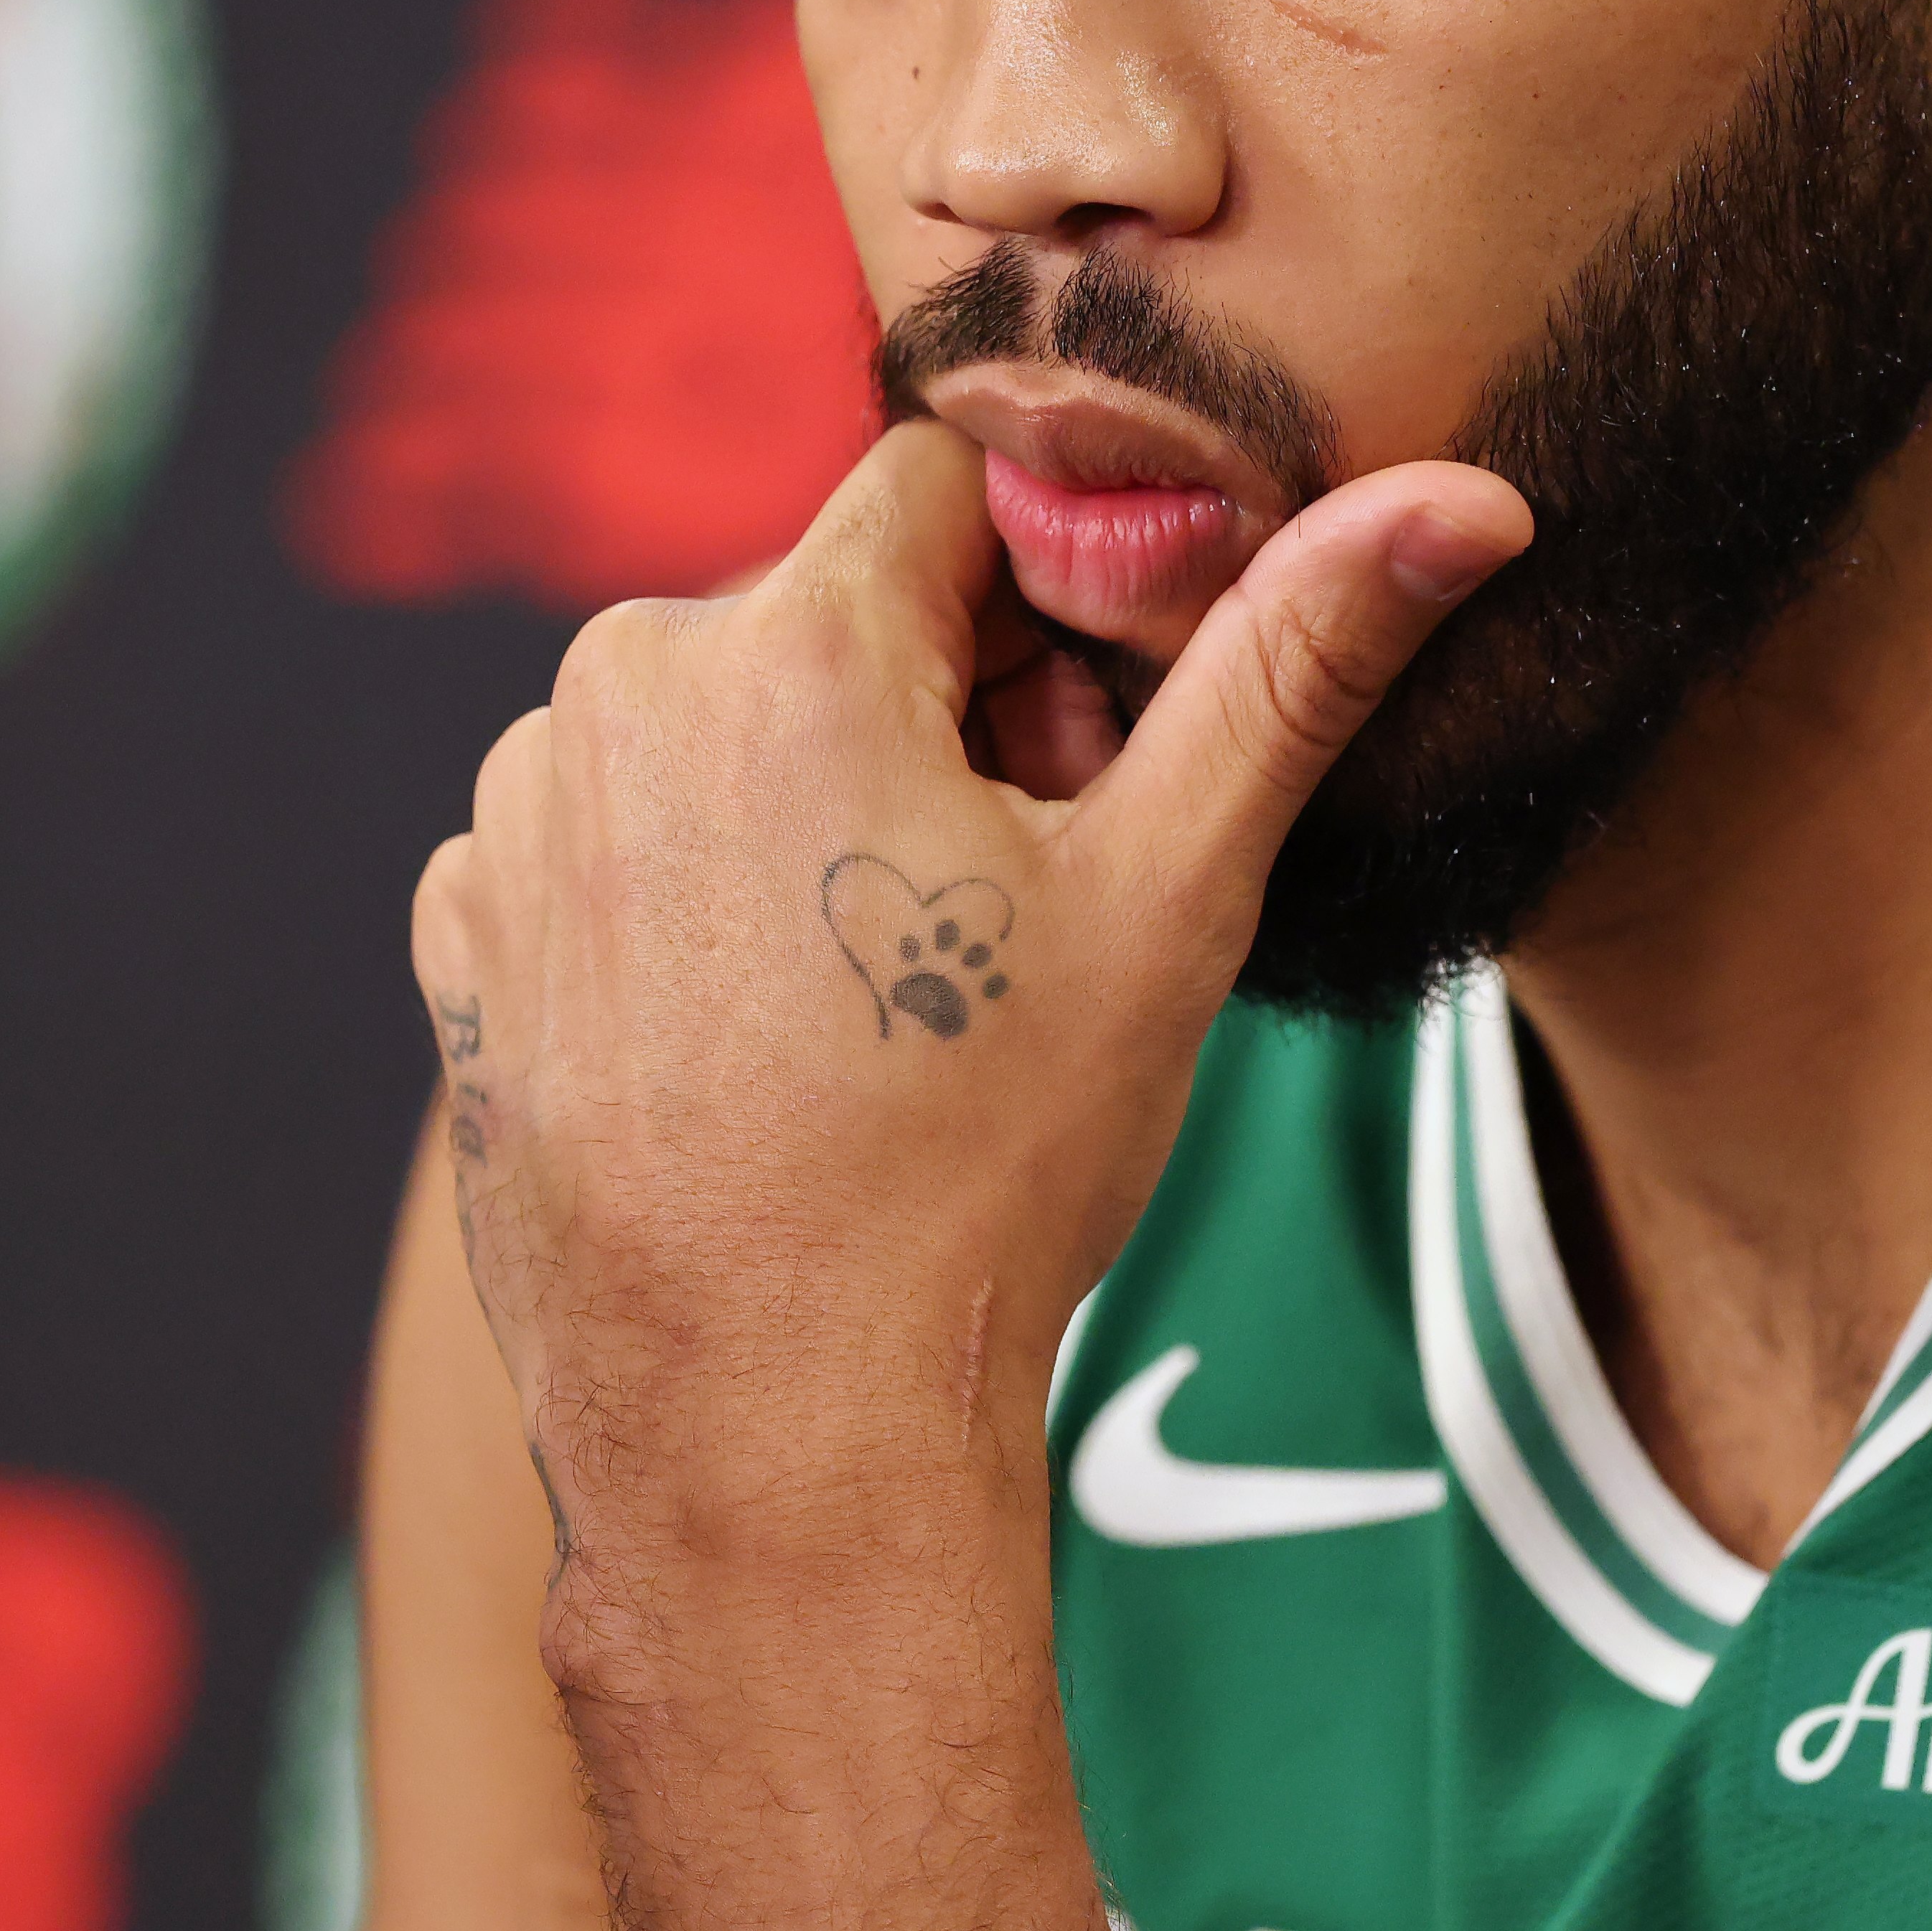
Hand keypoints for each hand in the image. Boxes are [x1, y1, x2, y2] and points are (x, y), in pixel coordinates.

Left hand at [412, 419, 1523, 1622]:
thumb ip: (1299, 660)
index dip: (1042, 621)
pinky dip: (685, 903)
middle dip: (930, 718)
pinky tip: (758, 1042)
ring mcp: (515, 820)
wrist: (773, 1436)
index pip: (948, 494)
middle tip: (997, 918)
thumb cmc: (983, 1174)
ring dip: (802, 807)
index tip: (1068, 777)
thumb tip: (1468, 497)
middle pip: (829, 614)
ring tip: (876, 1002)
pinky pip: (604, 843)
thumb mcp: (1172, 898)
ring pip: (716, 727)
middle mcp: (612, 692)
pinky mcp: (463, 937)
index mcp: (786, 640)